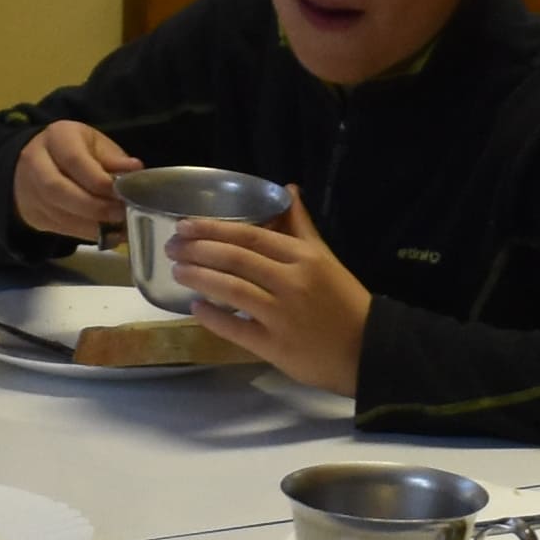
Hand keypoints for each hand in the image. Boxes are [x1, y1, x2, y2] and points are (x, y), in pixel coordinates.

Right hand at [12, 119, 136, 237]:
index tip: (122, 193)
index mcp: (56, 137)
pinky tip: (106, 232)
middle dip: (94, 206)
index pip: (74, 160)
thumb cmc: (75, 150)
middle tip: (120, 214)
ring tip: (118, 227)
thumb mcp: (96, 144)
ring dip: (92, 225)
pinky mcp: (33, 214)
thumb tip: (135, 170)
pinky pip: (59, 228)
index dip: (99, 181)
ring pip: (58, 213)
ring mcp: (29, 191)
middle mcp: (35, 162)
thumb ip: (114, 159)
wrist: (37, 162)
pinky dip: (85, 233)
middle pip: (59, 189)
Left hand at [164, 214, 370, 401]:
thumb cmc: (344, 301)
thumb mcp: (325, 258)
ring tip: (177, 271)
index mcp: (303, 257)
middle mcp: (291, 282)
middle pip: (235, 259)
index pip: (251, 237)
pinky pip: (236, 328)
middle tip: (171, 246)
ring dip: (199, 277)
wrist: (368, 349)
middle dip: (197, 250)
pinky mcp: (275, 346)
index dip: (213, 230)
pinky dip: (213, 316)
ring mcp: (282, 315)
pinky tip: (196, 306)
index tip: (184, 224)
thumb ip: (301, 226)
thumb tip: (288, 190)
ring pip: (231, 289)